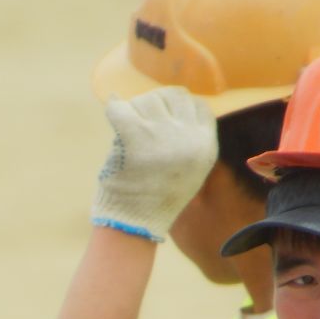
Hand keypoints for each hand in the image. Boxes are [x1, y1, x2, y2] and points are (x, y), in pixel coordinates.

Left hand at [90, 87, 218, 242]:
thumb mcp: (191, 170)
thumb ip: (191, 139)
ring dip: (135, 109)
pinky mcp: (134, 137)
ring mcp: (161, 135)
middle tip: (143, 121)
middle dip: (157, 104)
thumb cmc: (158, 197)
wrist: (136, 221)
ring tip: (129, 128)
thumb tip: (179, 101)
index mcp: (205, 145)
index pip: (198, 105)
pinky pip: (121, 108)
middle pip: (173, 96)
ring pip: (147, 100)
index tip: (165, 116)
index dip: (179, 106)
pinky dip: (115, 108)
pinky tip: (114, 109)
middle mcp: (187, 137)